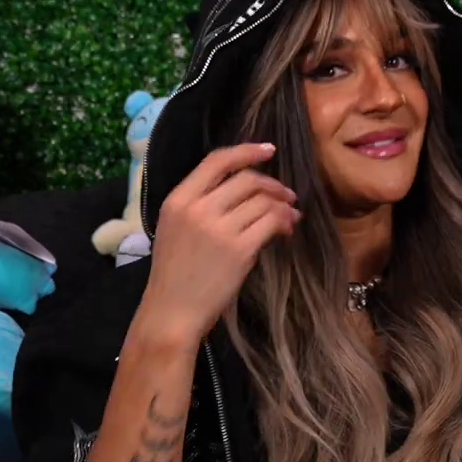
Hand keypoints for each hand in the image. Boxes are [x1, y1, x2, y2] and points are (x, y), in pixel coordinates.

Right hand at [138, 143, 299, 344]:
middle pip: (247, 179)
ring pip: (263, 200)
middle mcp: (197, 209)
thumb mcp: (175, 228)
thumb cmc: (174, 274)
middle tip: (287, 194)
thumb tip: (244, 189)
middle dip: (273, 184)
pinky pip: (271, 222)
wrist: (172, 312)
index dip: (247, 151)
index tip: (268, 150)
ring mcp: (218, 228)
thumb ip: (200, 204)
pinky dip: (284, 221)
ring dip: (283, 205)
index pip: (216, 160)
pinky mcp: (239, 249)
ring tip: (290, 215)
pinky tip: (287, 229)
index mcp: (177, 200)